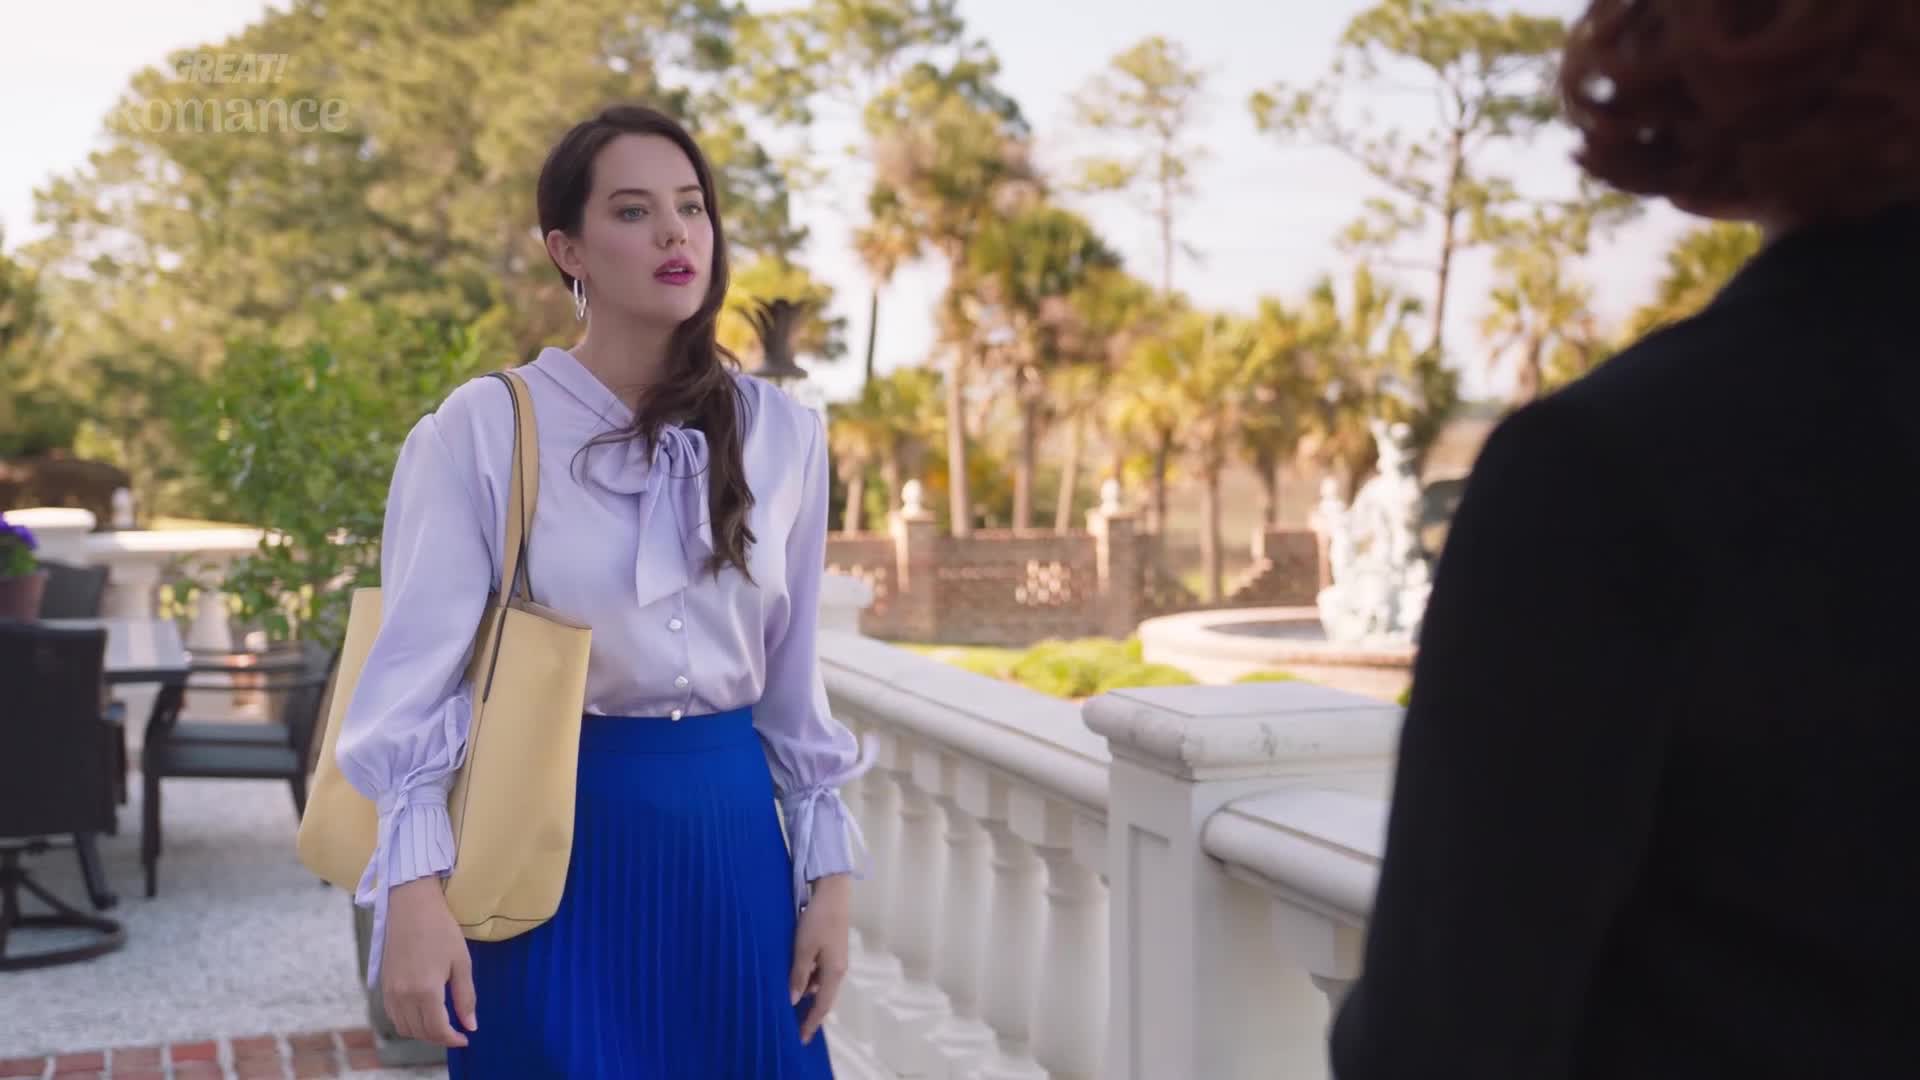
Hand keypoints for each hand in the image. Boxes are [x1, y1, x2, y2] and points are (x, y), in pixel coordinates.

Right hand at [381, 877, 475, 1047]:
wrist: (411, 906)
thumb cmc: (441, 930)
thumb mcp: (461, 962)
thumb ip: (465, 997)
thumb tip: (471, 1026)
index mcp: (425, 990)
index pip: (437, 1029)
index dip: (452, 1039)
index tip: (465, 1038)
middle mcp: (403, 995)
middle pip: (420, 1032)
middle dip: (439, 1037)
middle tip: (456, 1031)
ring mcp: (390, 991)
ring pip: (404, 1027)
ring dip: (422, 1032)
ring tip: (441, 1022)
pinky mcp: (383, 985)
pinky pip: (393, 1016)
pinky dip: (408, 1022)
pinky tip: (422, 1012)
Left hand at [789, 873, 851, 1044]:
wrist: (833, 892)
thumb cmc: (818, 919)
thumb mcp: (803, 948)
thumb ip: (798, 975)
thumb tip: (793, 1000)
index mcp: (834, 972)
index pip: (822, 1006)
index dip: (811, 1024)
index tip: (801, 1039)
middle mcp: (838, 969)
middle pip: (823, 998)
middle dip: (809, 1013)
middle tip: (792, 1025)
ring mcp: (836, 959)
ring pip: (819, 984)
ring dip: (805, 993)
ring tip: (786, 1000)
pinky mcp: (831, 949)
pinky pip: (819, 972)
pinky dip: (807, 979)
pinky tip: (793, 976)